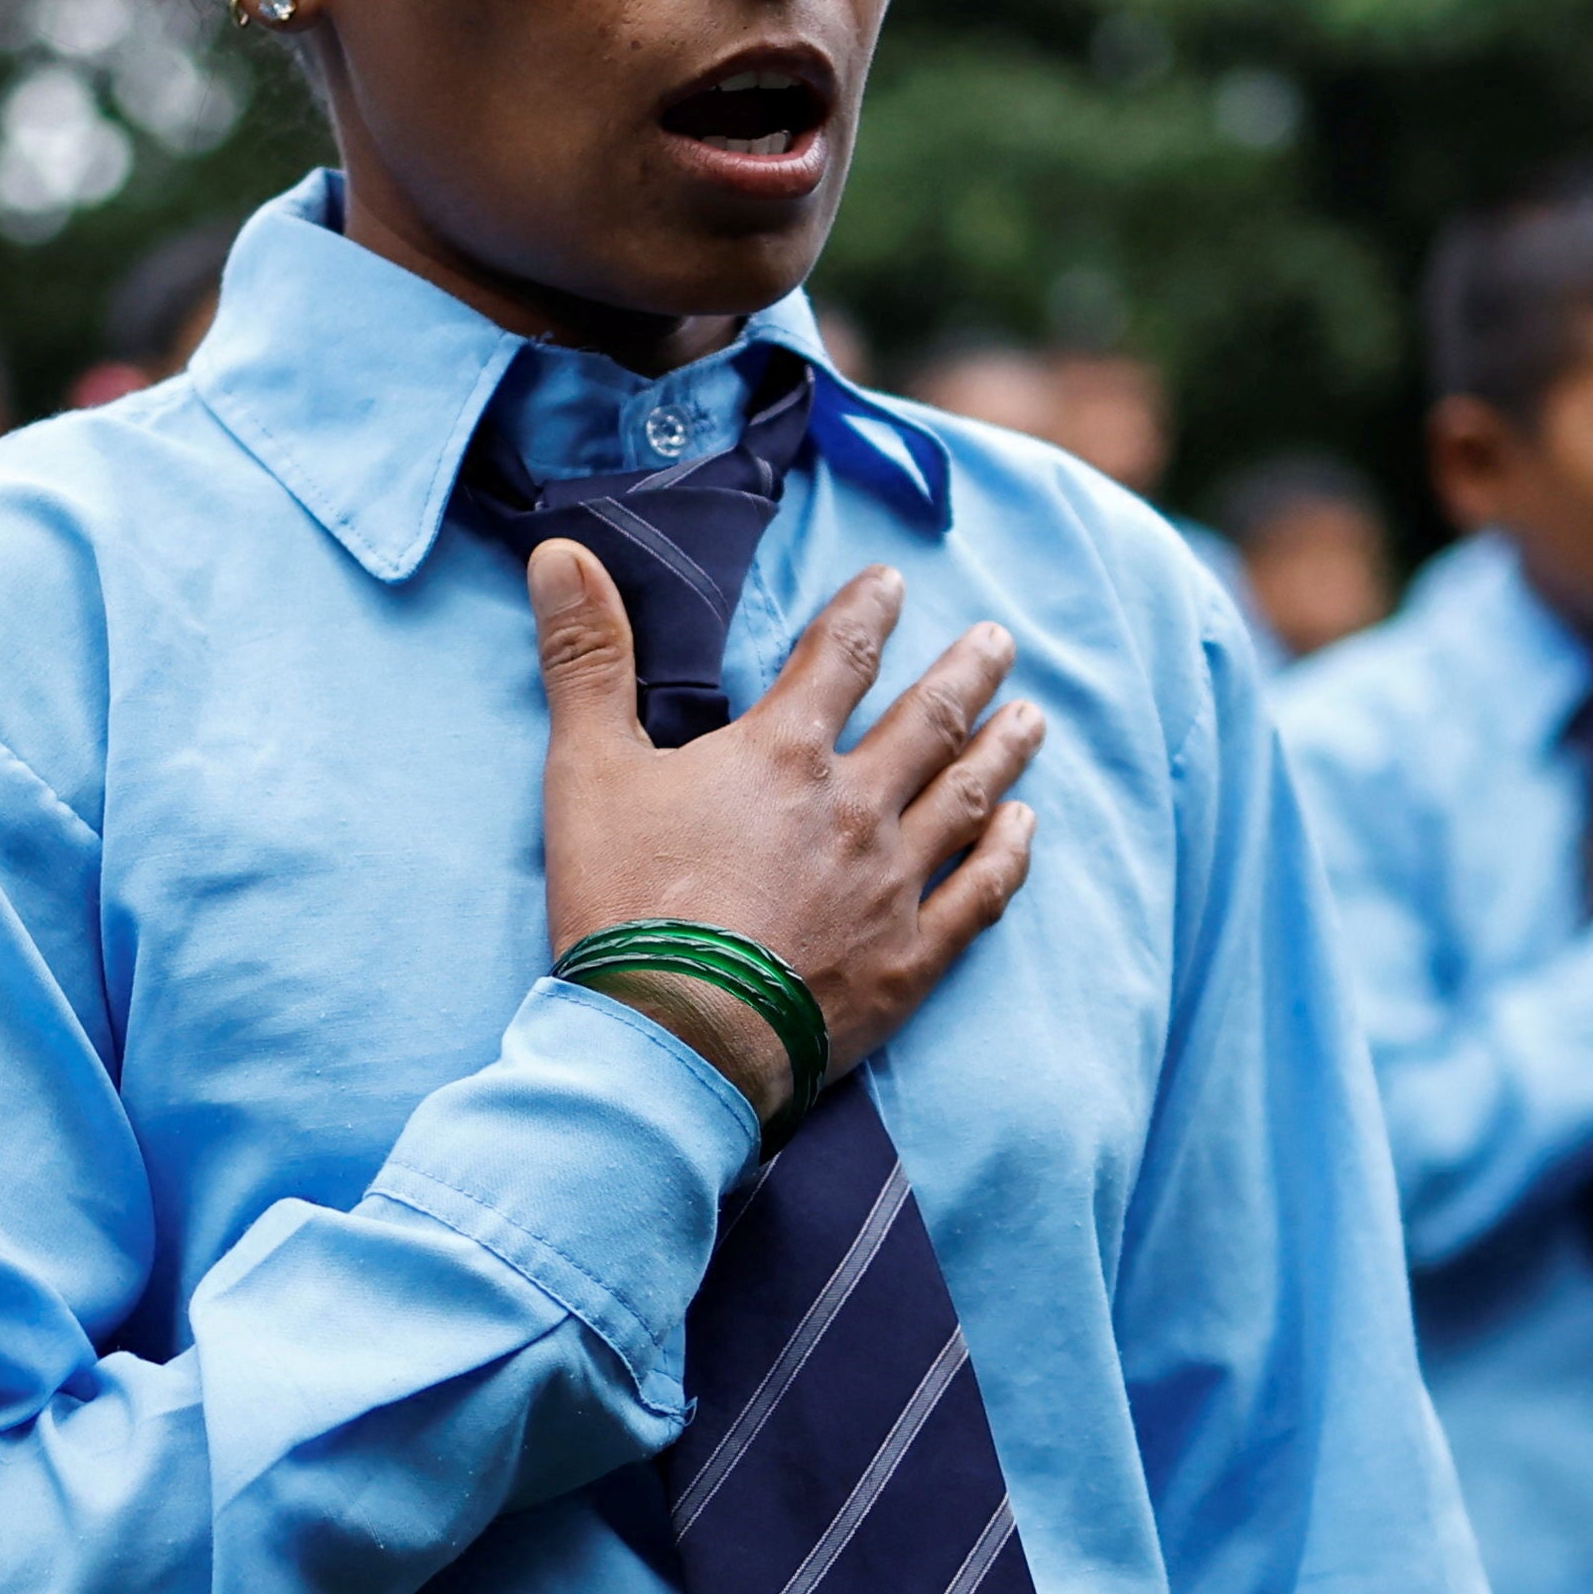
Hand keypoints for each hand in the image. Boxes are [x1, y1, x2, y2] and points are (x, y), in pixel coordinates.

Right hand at [531, 550, 1041, 1122]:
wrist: (670, 1041)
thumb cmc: (623, 905)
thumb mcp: (585, 770)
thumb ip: (585, 658)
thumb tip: (560, 552)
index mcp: (782, 753)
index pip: (840, 657)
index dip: (868, 612)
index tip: (893, 584)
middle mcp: (854, 806)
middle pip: (928, 720)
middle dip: (966, 673)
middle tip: (999, 643)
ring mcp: (891, 884)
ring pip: (965, 797)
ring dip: (1002, 752)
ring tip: (1032, 719)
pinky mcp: (908, 961)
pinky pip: (978, 895)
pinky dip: (1007, 855)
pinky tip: (1024, 828)